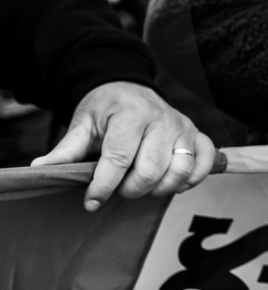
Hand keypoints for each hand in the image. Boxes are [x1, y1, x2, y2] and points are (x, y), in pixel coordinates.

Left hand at [31, 82, 216, 210]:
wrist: (129, 87)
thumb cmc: (106, 109)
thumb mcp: (82, 124)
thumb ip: (66, 149)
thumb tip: (40, 168)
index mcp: (130, 115)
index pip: (119, 159)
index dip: (104, 186)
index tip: (92, 202)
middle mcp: (161, 119)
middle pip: (151, 169)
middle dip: (131, 190)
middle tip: (119, 191)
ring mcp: (182, 127)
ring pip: (180, 169)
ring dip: (161, 188)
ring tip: (143, 188)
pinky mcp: (197, 134)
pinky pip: (205, 161)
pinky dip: (193, 178)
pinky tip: (173, 183)